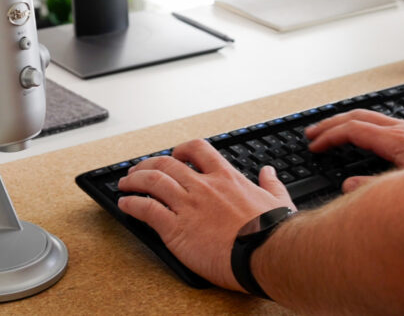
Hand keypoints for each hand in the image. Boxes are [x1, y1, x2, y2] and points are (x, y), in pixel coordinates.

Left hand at [116, 138, 293, 291]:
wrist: (267, 254)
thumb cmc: (274, 232)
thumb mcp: (278, 200)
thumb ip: (271, 184)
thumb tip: (269, 172)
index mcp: (226, 177)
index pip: (197, 149)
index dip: (181, 149)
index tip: (174, 154)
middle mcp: (204, 186)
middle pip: (166, 163)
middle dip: (148, 164)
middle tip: (139, 170)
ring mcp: (188, 205)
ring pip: (152, 181)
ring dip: (134, 180)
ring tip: (125, 184)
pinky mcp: (176, 229)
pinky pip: (146, 209)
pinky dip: (131, 204)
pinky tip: (125, 205)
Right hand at [305, 109, 403, 191]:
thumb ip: (377, 189)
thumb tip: (347, 186)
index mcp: (398, 139)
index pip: (353, 129)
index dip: (329, 137)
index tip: (314, 146)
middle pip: (358, 115)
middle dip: (331, 123)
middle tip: (311, 133)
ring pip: (372, 117)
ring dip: (348, 123)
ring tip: (333, 133)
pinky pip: (386, 124)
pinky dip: (366, 128)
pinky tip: (369, 142)